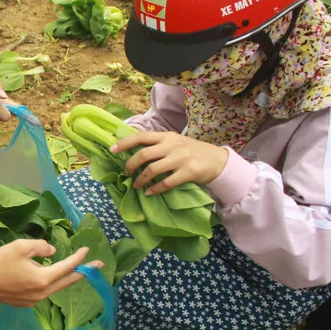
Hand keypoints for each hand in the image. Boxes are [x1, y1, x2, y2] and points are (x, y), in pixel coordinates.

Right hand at [0, 241, 99, 306]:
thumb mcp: (20, 246)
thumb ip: (41, 247)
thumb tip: (53, 252)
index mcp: (42, 279)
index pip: (66, 267)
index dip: (78, 258)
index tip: (88, 250)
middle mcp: (41, 293)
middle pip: (67, 282)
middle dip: (83, 272)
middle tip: (98, 266)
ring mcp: (33, 301)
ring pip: (54, 287)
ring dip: (63, 277)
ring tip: (69, 268)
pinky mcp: (25, 303)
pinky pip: (42, 291)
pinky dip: (48, 283)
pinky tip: (43, 275)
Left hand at [112, 130, 228, 195]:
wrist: (219, 160)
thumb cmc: (193, 152)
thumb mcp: (176, 143)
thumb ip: (159, 146)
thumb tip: (134, 154)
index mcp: (167, 136)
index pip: (141, 136)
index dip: (125, 143)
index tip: (112, 150)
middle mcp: (172, 145)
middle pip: (144, 154)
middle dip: (130, 165)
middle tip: (126, 173)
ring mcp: (181, 158)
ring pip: (153, 169)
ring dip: (141, 180)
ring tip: (136, 186)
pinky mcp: (189, 172)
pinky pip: (166, 182)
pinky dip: (155, 189)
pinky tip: (149, 193)